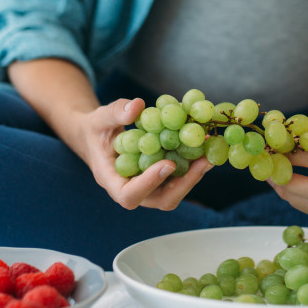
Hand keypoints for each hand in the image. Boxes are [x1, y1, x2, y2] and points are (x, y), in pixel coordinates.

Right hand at [65, 97, 211, 210]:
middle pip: (161, 200)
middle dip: (185, 183)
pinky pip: (179, 178)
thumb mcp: (99, 117)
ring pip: (174, 192)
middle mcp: (132, 189)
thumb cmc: (96, 129)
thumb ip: (115, 112)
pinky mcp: (161, 178)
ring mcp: (149, 187)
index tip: (167, 164)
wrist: (97, 136)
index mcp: (111, 180)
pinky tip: (206, 145)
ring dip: (194, 175)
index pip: (129, 195)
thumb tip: (138, 106)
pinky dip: (193, 164)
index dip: (149, 183)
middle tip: (204, 162)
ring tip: (210, 153)